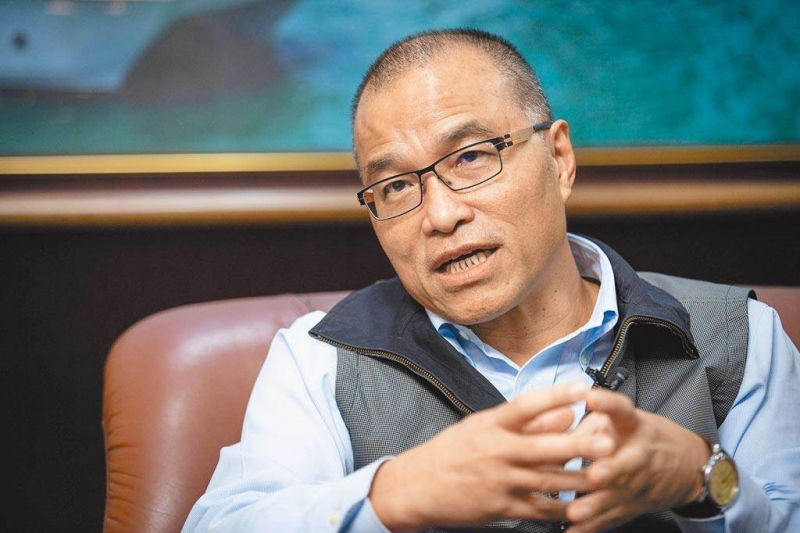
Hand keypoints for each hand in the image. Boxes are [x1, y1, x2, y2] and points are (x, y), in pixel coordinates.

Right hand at [368, 382, 614, 530]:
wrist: (418, 486)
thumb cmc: (453, 451)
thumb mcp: (482, 427)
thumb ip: (525, 422)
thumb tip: (566, 414)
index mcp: (492, 425)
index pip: (526, 405)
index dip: (554, 395)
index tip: (581, 386)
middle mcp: (497, 451)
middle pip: (543, 446)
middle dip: (578, 445)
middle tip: (607, 442)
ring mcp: (499, 481)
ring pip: (546, 480)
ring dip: (579, 479)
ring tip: (606, 475)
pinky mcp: (500, 508)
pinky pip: (537, 509)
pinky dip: (561, 508)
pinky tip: (581, 506)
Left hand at [564, 389, 711, 532]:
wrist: (688, 465)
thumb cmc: (645, 436)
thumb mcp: (622, 419)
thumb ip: (590, 423)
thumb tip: (556, 428)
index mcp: (633, 425)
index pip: (622, 410)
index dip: (608, 404)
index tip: (592, 398)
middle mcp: (639, 454)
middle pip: (626, 462)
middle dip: (611, 470)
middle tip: (594, 474)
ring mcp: (639, 483)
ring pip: (617, 495)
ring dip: (596, 505)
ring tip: (575, 511)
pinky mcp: (634, 505)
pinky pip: (612, 517)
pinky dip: (593, 527)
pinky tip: (574, 532)